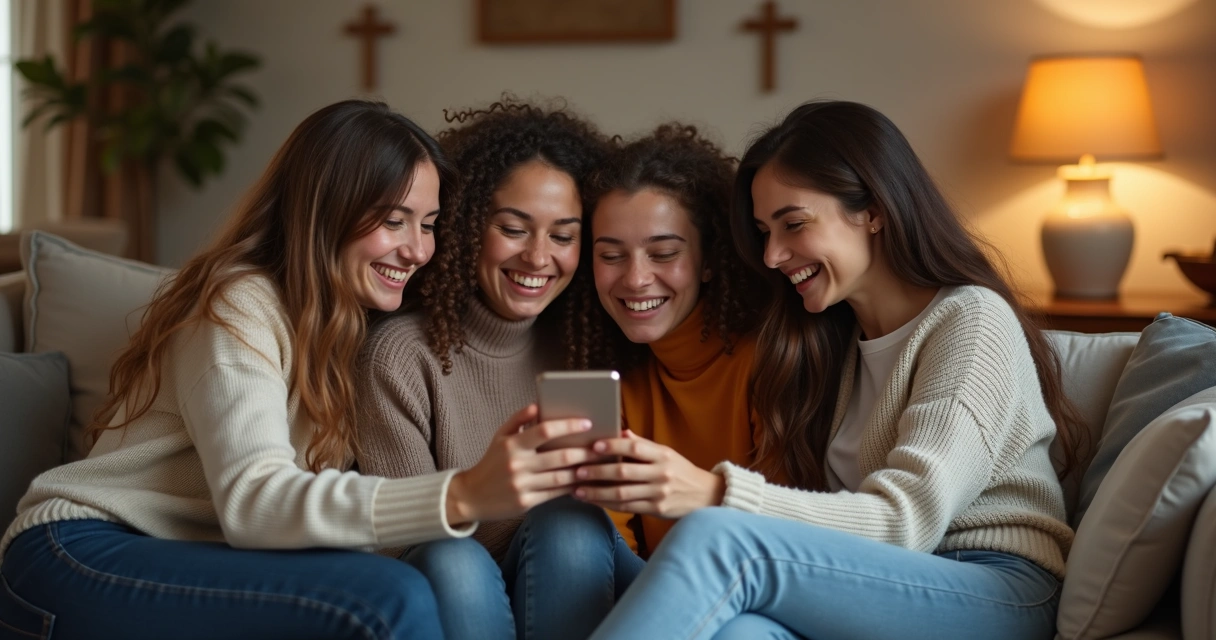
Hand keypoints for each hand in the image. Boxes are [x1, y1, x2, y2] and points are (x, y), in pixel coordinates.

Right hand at [446, 404, 599, 524]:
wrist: (470, 496)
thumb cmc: (490, 463)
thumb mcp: (499, 437)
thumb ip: (518, 419)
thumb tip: (538, 405)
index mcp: (512, 445)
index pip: (545, 430)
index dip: (568, 426)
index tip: (587, 423)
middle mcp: (517, 465)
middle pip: (560, 457)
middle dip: (585, 452)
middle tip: (602, 447)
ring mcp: (522, 485)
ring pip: (562, 478)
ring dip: (582, 471)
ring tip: (598, 465)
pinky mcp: (526, 503)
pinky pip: (555, 494)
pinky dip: (571, 488)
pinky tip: (583, 482)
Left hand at [573, 430, 724, 518]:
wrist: (705, 495)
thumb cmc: (679, 470)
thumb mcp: (666, 453)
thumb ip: (642, 444)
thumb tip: (619, 431)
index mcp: (663, 455)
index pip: (635, 448)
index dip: (613, 446)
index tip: (594, 445)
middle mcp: (661, 474)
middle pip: (624, 472)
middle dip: (598, 472)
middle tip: (578, 470)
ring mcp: (659, 493)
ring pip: (622, 493)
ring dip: (597, 492)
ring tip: (578, 490)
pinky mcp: (656, 510)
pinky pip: (627, 507)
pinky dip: (607, 504)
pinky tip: (593, 501)